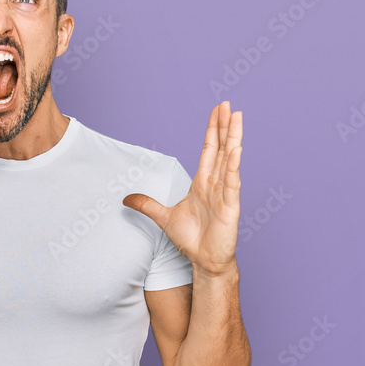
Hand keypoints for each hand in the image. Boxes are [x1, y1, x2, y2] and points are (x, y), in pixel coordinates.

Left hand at [123, 100, 241, 276]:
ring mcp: (225, 194)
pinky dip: (234, 166)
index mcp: (203, 183)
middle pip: (221, 149)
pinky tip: (236, 150)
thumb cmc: (191, 239)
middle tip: (228, 105)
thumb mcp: (163, 217)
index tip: (217, 111)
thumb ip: (147, 205)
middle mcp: (216, 184)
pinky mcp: (230, 207)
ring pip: (229, 161)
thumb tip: (126, 199)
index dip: (212, 130)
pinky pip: (232, 183)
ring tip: (237, 118)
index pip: (209, 150)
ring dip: (233, 139)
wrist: (205, 260)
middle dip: (224, 127)